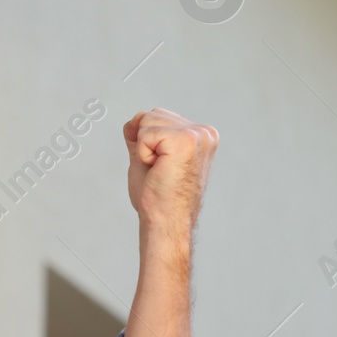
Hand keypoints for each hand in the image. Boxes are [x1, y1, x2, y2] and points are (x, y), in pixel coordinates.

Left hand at [123, 108, 218, 235]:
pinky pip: (145, 132)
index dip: (146, 141)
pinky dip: (143, 153)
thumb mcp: (149, 157)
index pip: (158, 116)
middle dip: (144, 142)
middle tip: (159, 170)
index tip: (161, 167)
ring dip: (143, 149)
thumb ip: (143, 137)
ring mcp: (197, 135)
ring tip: (160, 170)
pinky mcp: (185, 140)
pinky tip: (158, 169)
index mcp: (201, 135)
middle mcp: (204, 132)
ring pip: (147, 120)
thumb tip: (132, 122)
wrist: (165, 221)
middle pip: (151, 114)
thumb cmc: (158, 197)